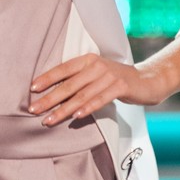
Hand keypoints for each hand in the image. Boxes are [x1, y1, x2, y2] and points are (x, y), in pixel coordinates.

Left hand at [29, 54, 168, 124]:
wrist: (147, 80)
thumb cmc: (116, 80)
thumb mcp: (95, 75)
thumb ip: (78, 80)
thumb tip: (52, 94)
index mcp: (87, 60)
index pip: (63, 69)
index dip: (46, 78)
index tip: (32, 89)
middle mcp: (96, 65)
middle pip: (68, 84)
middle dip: (49, 99)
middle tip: (33, 109)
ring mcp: (109, 76)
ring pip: (81, 95)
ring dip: (63, 109)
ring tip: (49, 120)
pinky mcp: (121, 86)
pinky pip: (100, 99)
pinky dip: (87, 108)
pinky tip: (76, 116)